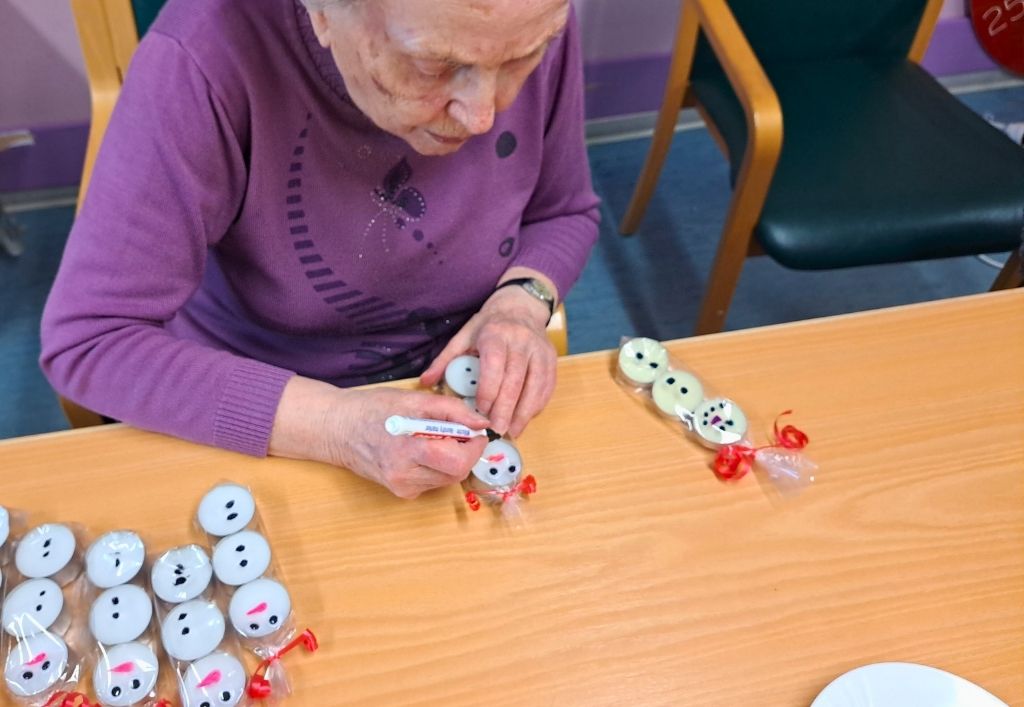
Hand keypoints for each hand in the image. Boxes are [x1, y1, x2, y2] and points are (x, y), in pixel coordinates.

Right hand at [270, 378, 488, 498]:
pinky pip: (433, 482)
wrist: (337, 429)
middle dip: (465, 453)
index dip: (473, 447)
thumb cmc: (372, 409)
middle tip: (458, 434)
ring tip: (435, 439)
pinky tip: (422, 451)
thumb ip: (451, 410)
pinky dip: (437, 467)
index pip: (457, 461)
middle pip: (456, 473)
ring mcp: (401, 487)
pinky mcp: (401, 492)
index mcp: (406, 451)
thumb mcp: (413, 399)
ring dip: (452, 460)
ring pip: (447, 479)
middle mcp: (404, 476)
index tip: (475, 432)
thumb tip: (481, 422)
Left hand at [420, 283, 555, 437]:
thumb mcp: (463, 336)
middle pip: (515, 380)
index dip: (489, 390)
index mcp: (495, 334)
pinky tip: (526, 418)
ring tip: (513, 431)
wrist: (520, 307)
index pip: (494, 365)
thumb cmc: (488, 326)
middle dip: (506, 409)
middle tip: (497, 431)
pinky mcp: (551, 358)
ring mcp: (539, 350)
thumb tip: (425, 382)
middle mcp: (520, 341)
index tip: (481, 410)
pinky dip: (537, 405)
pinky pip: (547, 386)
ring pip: (535, 385)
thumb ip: (445, 360)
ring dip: (524, 412)